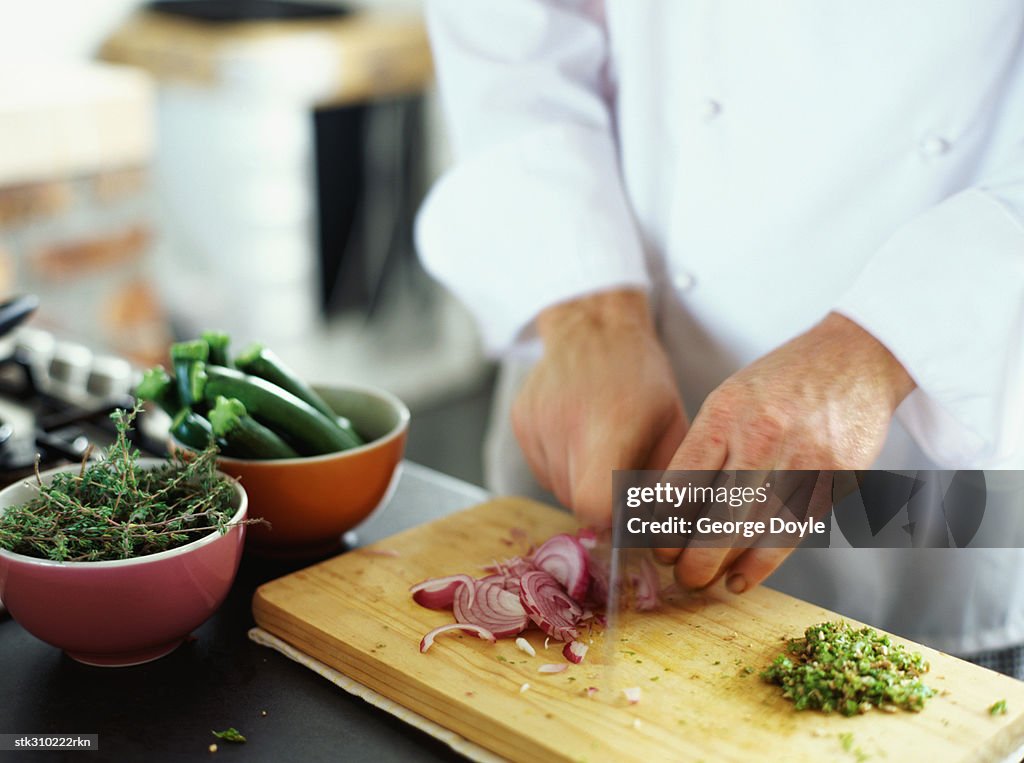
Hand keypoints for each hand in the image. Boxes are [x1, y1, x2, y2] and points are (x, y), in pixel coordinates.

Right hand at [512, 289, 687, 525]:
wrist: (593, 325)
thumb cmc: (641, 376)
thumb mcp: (672, 426)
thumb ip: (667, 481)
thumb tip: (662, 532)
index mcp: (610, 426)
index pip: (593, 505)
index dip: (611, 515)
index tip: (626, 504)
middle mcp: (565, 425)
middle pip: (575, 501)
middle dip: (600, 498)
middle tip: (619, 468)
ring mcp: (536, 423)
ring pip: (557, 487)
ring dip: (580, 481)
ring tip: (598, 445)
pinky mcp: (520, 421)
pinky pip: (542, 467)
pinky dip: (561, 463)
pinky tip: (577, 433)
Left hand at [657, 312, 915, 591]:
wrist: (855, 359)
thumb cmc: (782, 381)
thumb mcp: (731, 397)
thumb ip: (705, 447)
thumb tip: (669, 506)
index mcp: (725, 414)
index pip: (684, 482)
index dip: (664, 524)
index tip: (654, 544)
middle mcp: (761, 438)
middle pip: (718, 516)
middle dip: (691, 556)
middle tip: (676, 574)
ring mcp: (801, 461)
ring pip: (753, 532)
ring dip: (722, 566)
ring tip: (701, 581)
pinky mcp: (833, 480)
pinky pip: (790, 534)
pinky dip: (761, 564)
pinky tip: (739, 579)